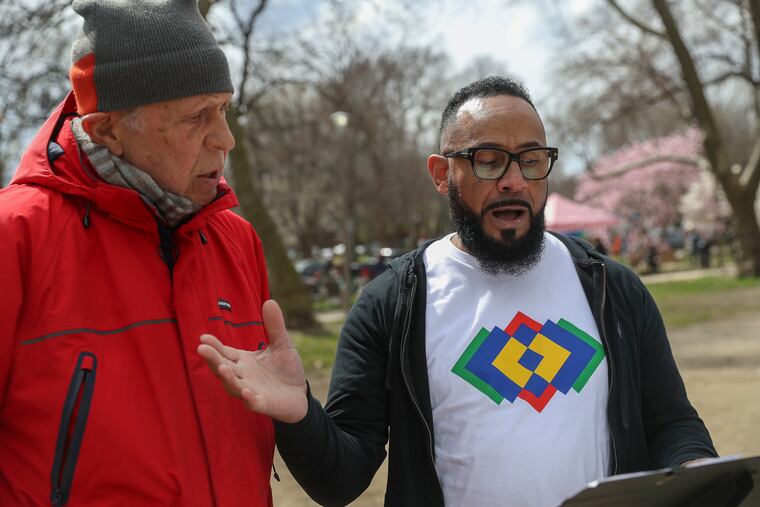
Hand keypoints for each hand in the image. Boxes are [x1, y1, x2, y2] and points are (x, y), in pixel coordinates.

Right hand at [197, 299, 307, 422]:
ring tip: (221, 367)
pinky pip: (253, 403)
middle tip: (201, 348)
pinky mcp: (263, 404)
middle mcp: (243, 376)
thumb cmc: (286, 369)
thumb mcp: (281, 343)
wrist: (301, 394)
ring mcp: (251, 391)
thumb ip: (274, 326)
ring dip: (227, 378)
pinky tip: (247, 392)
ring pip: (234, 386)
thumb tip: (269, 301)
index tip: (203, 337)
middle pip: (223, 368)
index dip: (214, 346)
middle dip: (212, 359)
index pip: (225, 353)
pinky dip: (249, 398)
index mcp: (244, 361)